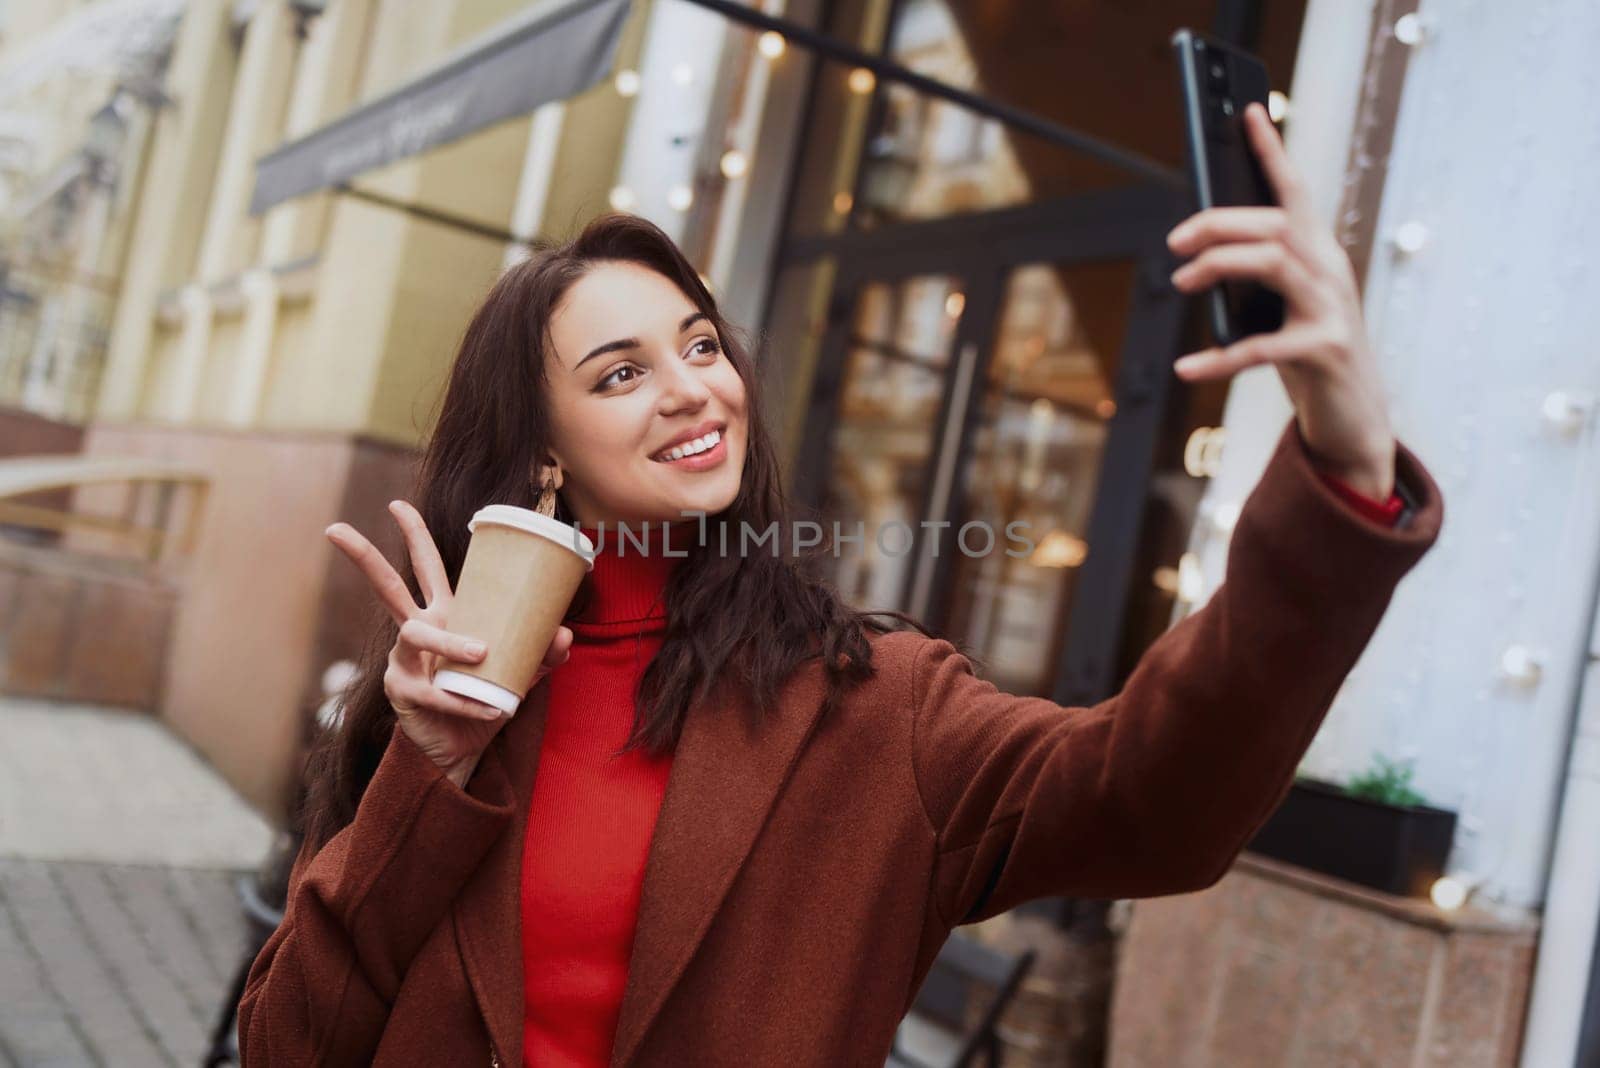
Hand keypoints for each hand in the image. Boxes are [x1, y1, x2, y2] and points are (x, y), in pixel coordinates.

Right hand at [325, 500, 573, 785]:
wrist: (465, 748)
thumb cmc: (485, 700)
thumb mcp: (521, 672)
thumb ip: (543, 652)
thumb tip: (564, 633)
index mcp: (444, 614)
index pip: (426, 568)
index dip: (414, 536)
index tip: (397, 504)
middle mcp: (416, 630)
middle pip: (386, 586)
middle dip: (363, 556)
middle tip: (335, 529)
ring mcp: (403, 660)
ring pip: (414, 635)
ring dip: (450, 643)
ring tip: (481, 654)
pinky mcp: (402, 691)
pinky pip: (433, 690)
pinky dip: (464, 700)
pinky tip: (491, 710)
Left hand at [1166, 101, 1396, 499]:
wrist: (1355, 415)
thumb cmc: (1308, 352)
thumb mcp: (1282, 306)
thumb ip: (1258, 275)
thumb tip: (1201, 250)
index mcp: (1319, 252)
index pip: (1295, 190)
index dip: (1271, 151)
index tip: (1248, 112)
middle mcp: (1330, 270)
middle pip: (1274, 224)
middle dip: (1218, 224)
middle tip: (1173, 243)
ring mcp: (1332, 308)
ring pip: (1273, 263)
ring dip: (1218, 266)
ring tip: (1181, 283)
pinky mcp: (1325, 350)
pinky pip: (1262, 347)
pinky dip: (1218, 358)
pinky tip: (1186, 367)